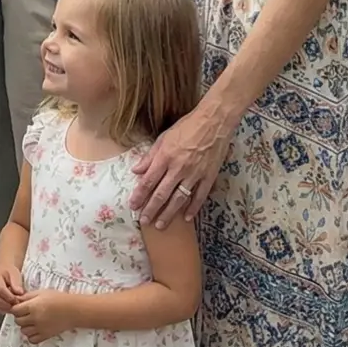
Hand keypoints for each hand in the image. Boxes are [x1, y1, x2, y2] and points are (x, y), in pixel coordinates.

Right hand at [0, 261, 24, 315]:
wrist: (3, 272)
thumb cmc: (9, 273)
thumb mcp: (15, 274)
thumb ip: (17, 283)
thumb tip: (20, 292)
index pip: (1, 290)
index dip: (10, 297)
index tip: (18, 300)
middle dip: (8, 305)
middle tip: (17, 306)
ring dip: (6, 308)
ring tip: (14, 307)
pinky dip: (3, 309)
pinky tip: (10, 307)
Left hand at [11, 290, 77, 342]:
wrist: (73, 310)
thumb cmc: (58, 299)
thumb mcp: (41, 293)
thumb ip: (27, 297)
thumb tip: (16, 300)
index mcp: (32, 306)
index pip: (15, 310)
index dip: (16, 308)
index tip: (20, 307)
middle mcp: (34, 318)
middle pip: (18, 321)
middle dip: (20, 317)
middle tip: (26, 314)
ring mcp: (40, 329)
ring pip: (23, 331)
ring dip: (25, 326)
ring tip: (32, 321)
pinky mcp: (45, 336)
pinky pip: (32, 339)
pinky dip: (31, 336)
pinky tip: (36, 329)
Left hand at [129, 103, 232, 229]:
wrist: (214, 122)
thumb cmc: (187, 126)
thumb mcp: (163, 137)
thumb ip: (149, 156)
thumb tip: (136, 171)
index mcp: (165, 157)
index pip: (149, 181)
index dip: (140, 195)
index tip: (133, 206)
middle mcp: (178, 168)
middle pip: (162, 193)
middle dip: (151, 209)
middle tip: (144, 221)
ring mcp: (195, 174)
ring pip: (179, 198)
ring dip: (169, 213)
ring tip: (161, 225)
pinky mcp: (209, 176)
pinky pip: (200, 196)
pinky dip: (193, 208)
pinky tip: (186, 218)